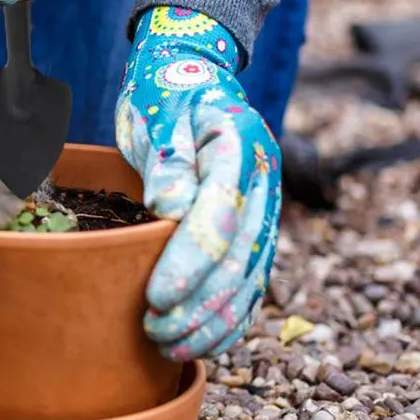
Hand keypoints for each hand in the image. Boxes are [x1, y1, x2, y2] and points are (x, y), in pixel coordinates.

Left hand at [116, 6, 280, 360]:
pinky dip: (232, 313)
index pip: (218, 215)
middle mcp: (262, 179)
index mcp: (240, 145)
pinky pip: (251, 276)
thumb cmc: (165, 91)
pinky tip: (206, 341)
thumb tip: (170, 209)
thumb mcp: (158, 112)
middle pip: (240, 255)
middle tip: (157, 333)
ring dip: (216, 319)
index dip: (189, 262)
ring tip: (174, 347)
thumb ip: (168, 157)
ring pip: (250, 275)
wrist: (189, 72)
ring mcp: (264, 203)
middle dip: (200, 304)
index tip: (155, 297)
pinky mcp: (255, 222)